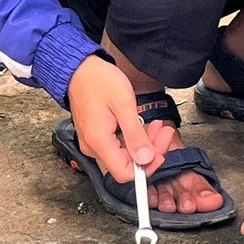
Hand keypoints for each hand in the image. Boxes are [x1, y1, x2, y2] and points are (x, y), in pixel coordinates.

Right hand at [67, 56, 155, 184]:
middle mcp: (93, 147)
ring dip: (143, 143)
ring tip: (157, 127)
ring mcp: (93, 143)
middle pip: (127, 165)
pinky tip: (143, 125)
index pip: (125, 174)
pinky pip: (118, 146)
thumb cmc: (98, 81)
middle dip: (150, 151)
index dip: (146, 167)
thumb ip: (135, 134)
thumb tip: (146, 159)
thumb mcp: (123, 104)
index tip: (161, 152)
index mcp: (98, 142)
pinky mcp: (96, 137)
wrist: (79, 69)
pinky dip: (133, 138)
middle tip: (164, 132)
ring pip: (124, 155)